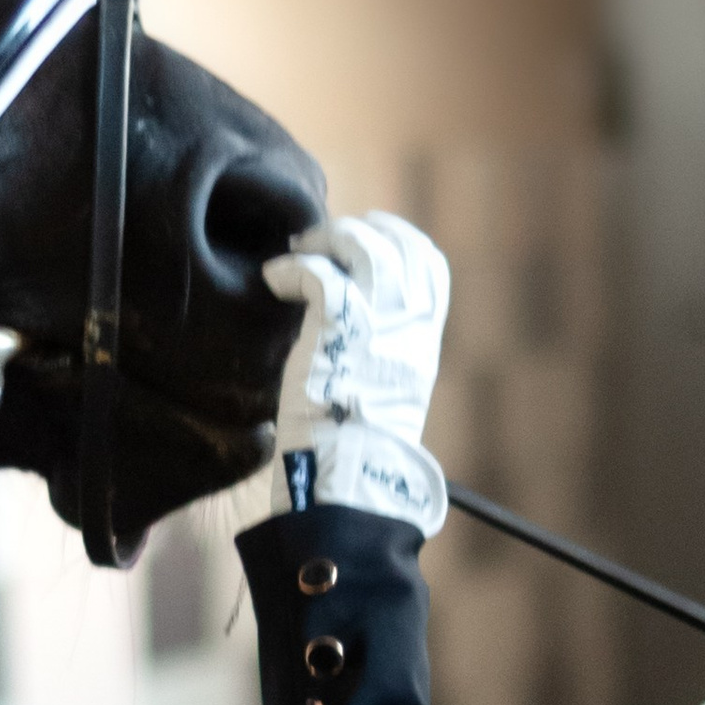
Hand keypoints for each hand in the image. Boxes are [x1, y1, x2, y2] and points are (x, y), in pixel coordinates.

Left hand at [263, 213, 450, 536]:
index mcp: (424, 338)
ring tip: (297, 252)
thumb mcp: (387, 390)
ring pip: (362, 245)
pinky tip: (275, 278)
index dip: (399, 239)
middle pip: (398, 244)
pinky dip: (291, 267)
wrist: (347, 475)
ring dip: (326, 239)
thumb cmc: (355, 444)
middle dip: (358, 229)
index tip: (367, 236)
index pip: (430, 264)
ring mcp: (377, 322)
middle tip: (319, 241)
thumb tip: (353, 321)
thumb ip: (382, 349)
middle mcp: (408, 323)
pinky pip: (317, 272)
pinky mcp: (338, 328)